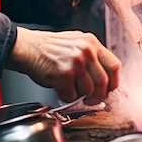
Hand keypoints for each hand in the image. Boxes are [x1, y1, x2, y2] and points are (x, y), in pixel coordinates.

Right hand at [5, 27, 120, 104]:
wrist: (27, 47)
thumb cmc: (49, 48)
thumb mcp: (76, 43)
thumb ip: (92, 57)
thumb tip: (106, 78)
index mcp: (91, 42)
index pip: (115, 66)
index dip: (113, 82)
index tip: (108, 89)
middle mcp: (86, 50)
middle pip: (104, 82)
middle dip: (98, 96)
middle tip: (91, 98)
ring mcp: (75, 62)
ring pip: (88, 91)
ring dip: (79, 95)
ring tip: (69, 87)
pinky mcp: (64, 74)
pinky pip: (72, 96)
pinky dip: (66, 96)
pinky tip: (59, 87)